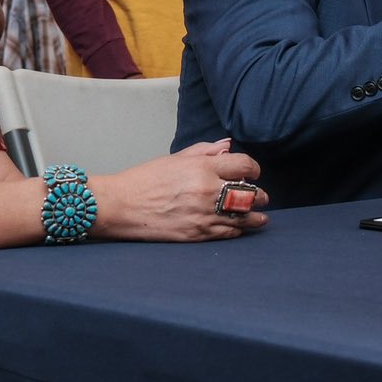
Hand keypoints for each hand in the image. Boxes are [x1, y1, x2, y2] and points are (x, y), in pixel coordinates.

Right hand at [89, 140, 268, 241]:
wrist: (119, 206)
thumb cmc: (144, 179)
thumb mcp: (174, 159)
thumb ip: (204, 151)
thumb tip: (228, 147)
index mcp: (202, 168)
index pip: (244, 166)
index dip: (253, 169)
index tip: (252, 173)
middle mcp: (207, 191)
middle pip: (250, 193)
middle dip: (259, 195)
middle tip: (262, 197)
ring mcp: (204, 214)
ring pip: (244, 217)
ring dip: (255, 216)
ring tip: (261, 217)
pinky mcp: (197, 234)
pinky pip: (228, 232)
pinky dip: (238, 230)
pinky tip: (241, 227)